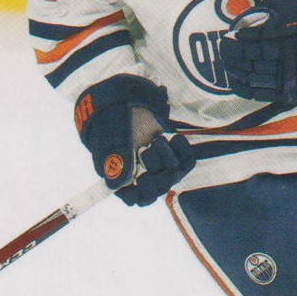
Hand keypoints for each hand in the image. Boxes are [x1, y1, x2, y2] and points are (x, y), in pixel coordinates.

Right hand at [74, 74, 194, 204]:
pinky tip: (174, 137)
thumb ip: (113, 157)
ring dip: (166, 159)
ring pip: (172, 176)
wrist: (123, 97)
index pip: (135, 198)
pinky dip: (183, 150)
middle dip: (155, 176)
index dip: (139, 194)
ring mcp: (160, 162)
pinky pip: (186, 160)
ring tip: (156, 140)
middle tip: (145, 152)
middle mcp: (142, 172)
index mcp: (122, 175)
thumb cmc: (111, 118)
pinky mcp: (174, 150)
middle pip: (156, 190)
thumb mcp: (109, 135)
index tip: (139, 179)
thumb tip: (116, 186)